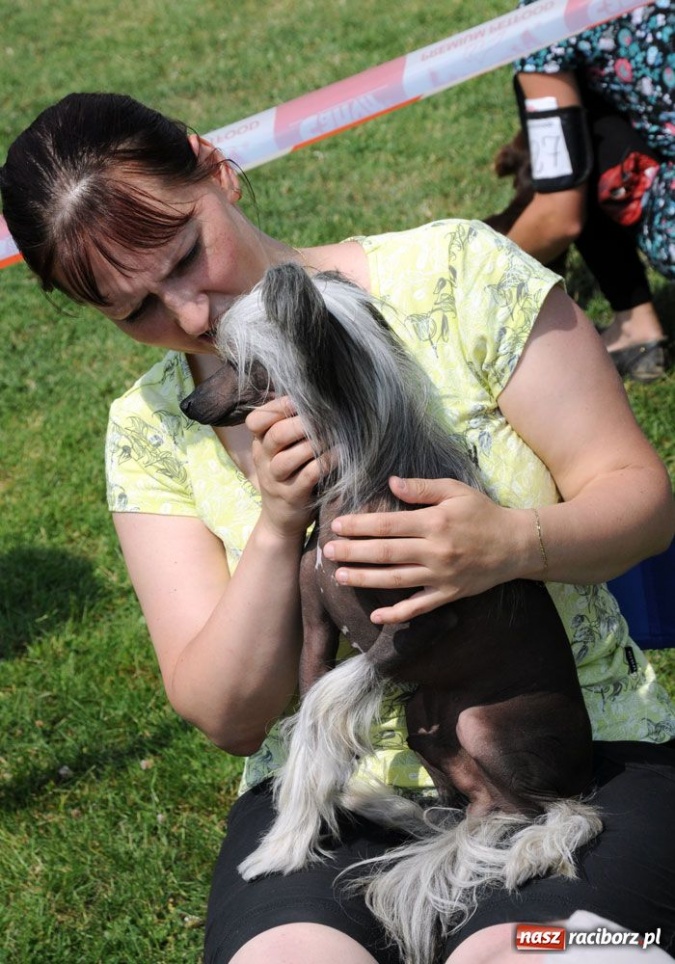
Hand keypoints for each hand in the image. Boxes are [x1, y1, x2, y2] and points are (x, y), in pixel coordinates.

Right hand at [246, 396, 323, 538]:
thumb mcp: (280, 452)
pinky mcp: (292, 497)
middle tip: (326, 417)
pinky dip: (326, 462)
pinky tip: (341, 453)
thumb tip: (314, 394)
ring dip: (315, 443)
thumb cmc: (289, 477)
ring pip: (289, 457)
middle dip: (302, 423)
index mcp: (260, 444)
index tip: (301, 400)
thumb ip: (289, 427)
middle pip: (276, 435)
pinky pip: (308, 475)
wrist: (280, 521)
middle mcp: (264, 460)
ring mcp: (276, 480)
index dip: (278, 407)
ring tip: (336, 435)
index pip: (256, 420)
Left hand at [323, 476, 520, 623]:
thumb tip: (390, 483)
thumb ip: (422, 488)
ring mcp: (441, 577)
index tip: (337, 526)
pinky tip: (376, 616)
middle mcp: (435, 551)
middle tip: (326, 552)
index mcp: (434, 522)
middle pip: (385, 553)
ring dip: (365, 579)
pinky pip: (419, 608)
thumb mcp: (455, 490)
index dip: (359, 526)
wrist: (515, 545)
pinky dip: (397, 614)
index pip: (388, 525)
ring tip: (339, 576)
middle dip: (353, 552)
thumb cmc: (482, 513)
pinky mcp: (448, 595)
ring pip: (396, 580)